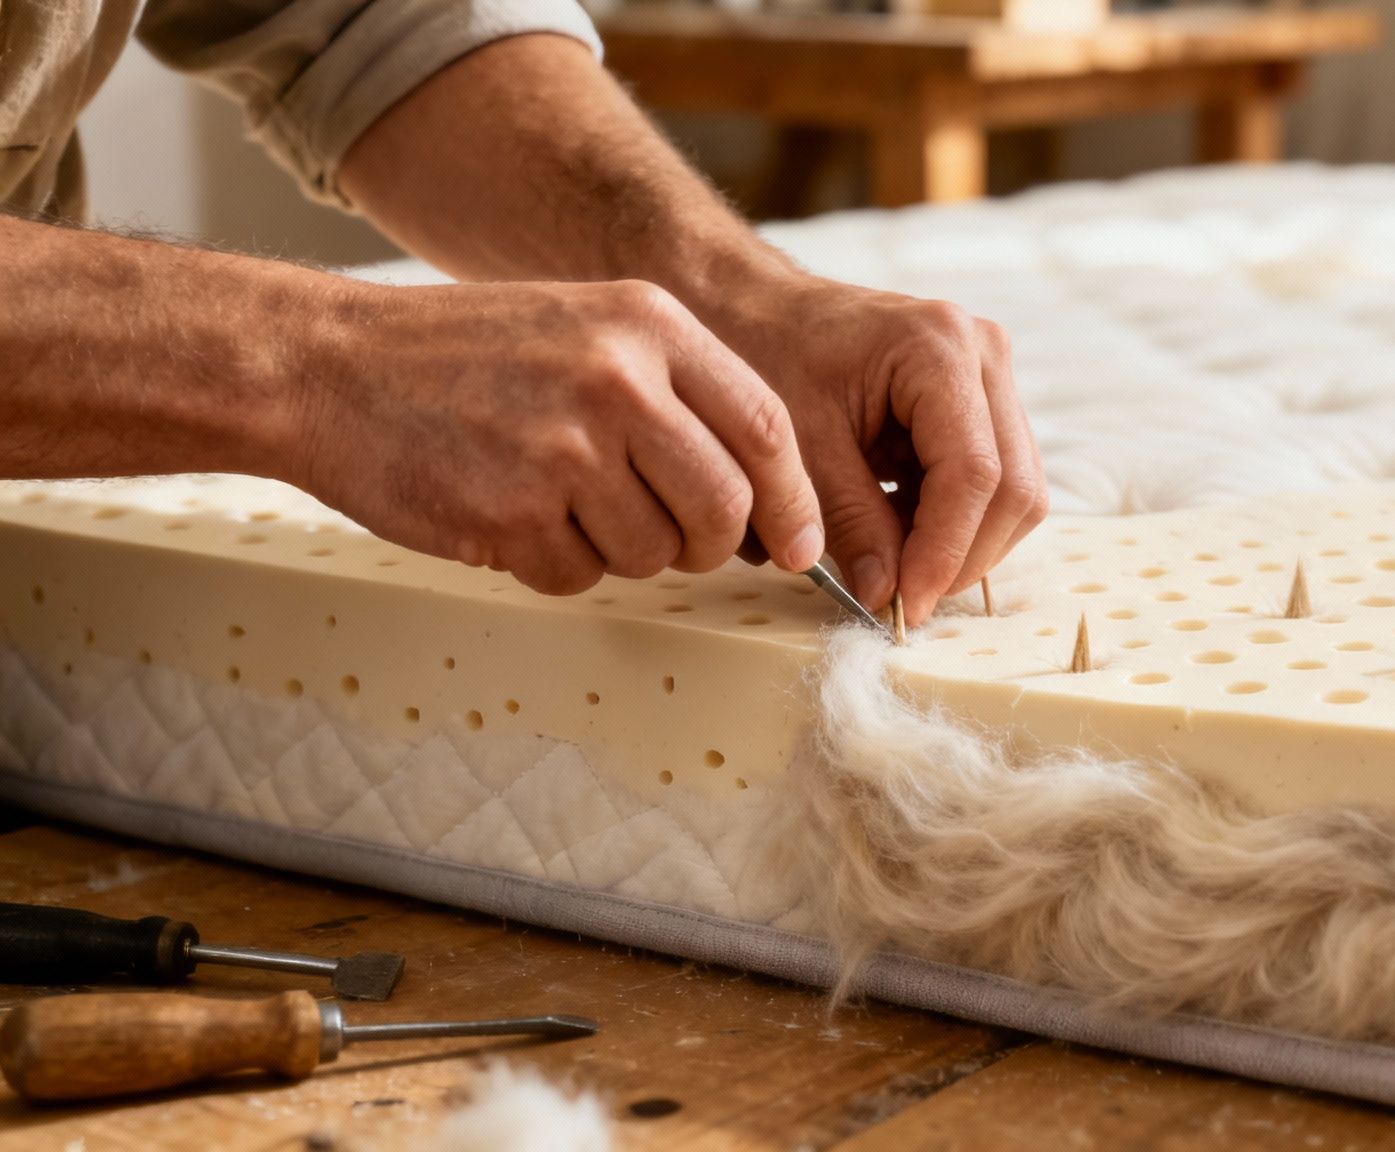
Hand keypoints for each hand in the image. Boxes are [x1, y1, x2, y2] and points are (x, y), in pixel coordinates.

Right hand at [292, 279, 823, 595]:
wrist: (328, 366)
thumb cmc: (468, 355)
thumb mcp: (590, 327)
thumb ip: (680, 392)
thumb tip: (770, 492)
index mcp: (649, 327)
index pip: (767, 429)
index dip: (793, 501)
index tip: (802, 545)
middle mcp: (618, 381)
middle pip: (726, 508)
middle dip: (709, 544)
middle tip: (672, 539)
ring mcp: (564, 449)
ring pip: (656, 554)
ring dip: (620, 551)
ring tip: (559, 501)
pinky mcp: (511, 513)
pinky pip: (579, 577)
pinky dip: (553, 566)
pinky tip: (511, 515)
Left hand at [710, 276, 1048, 626]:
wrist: (763, 309)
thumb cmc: (771, 356)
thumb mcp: (800, 447)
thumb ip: (850, 523)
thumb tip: (888, 597)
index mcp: (939, 348)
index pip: (975, 474)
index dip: (945, 551)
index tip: (907, 604)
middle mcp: (984, 353)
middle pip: (1015, 487)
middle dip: (964, 556)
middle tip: (905, 600)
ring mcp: (992, 374)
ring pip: (1017, 491)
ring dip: (965, 543)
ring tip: (898, 564)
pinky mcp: (984, 399)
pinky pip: (998, 480)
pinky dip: (958, 521)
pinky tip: (903, 530)